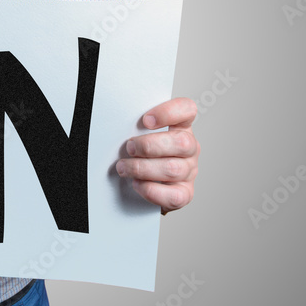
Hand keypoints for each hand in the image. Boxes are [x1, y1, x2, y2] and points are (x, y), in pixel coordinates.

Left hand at [116, 97, 198, 213]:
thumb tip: (115, 124)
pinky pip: (174, 196)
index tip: (145, 120)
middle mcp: (189, 148)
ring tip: (124, 167)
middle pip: (182, 143)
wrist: (141, 185)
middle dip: (149, 146)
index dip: (169, 112)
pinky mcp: (184, 193)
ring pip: (173, 169)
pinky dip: (151, 190)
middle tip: (129, 147)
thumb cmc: (139, 153)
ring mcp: (189, 171)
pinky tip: (137, 184)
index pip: (187, 110)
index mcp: (180, 127)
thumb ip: (135, 126)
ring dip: (142, 168)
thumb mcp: (139, 134)